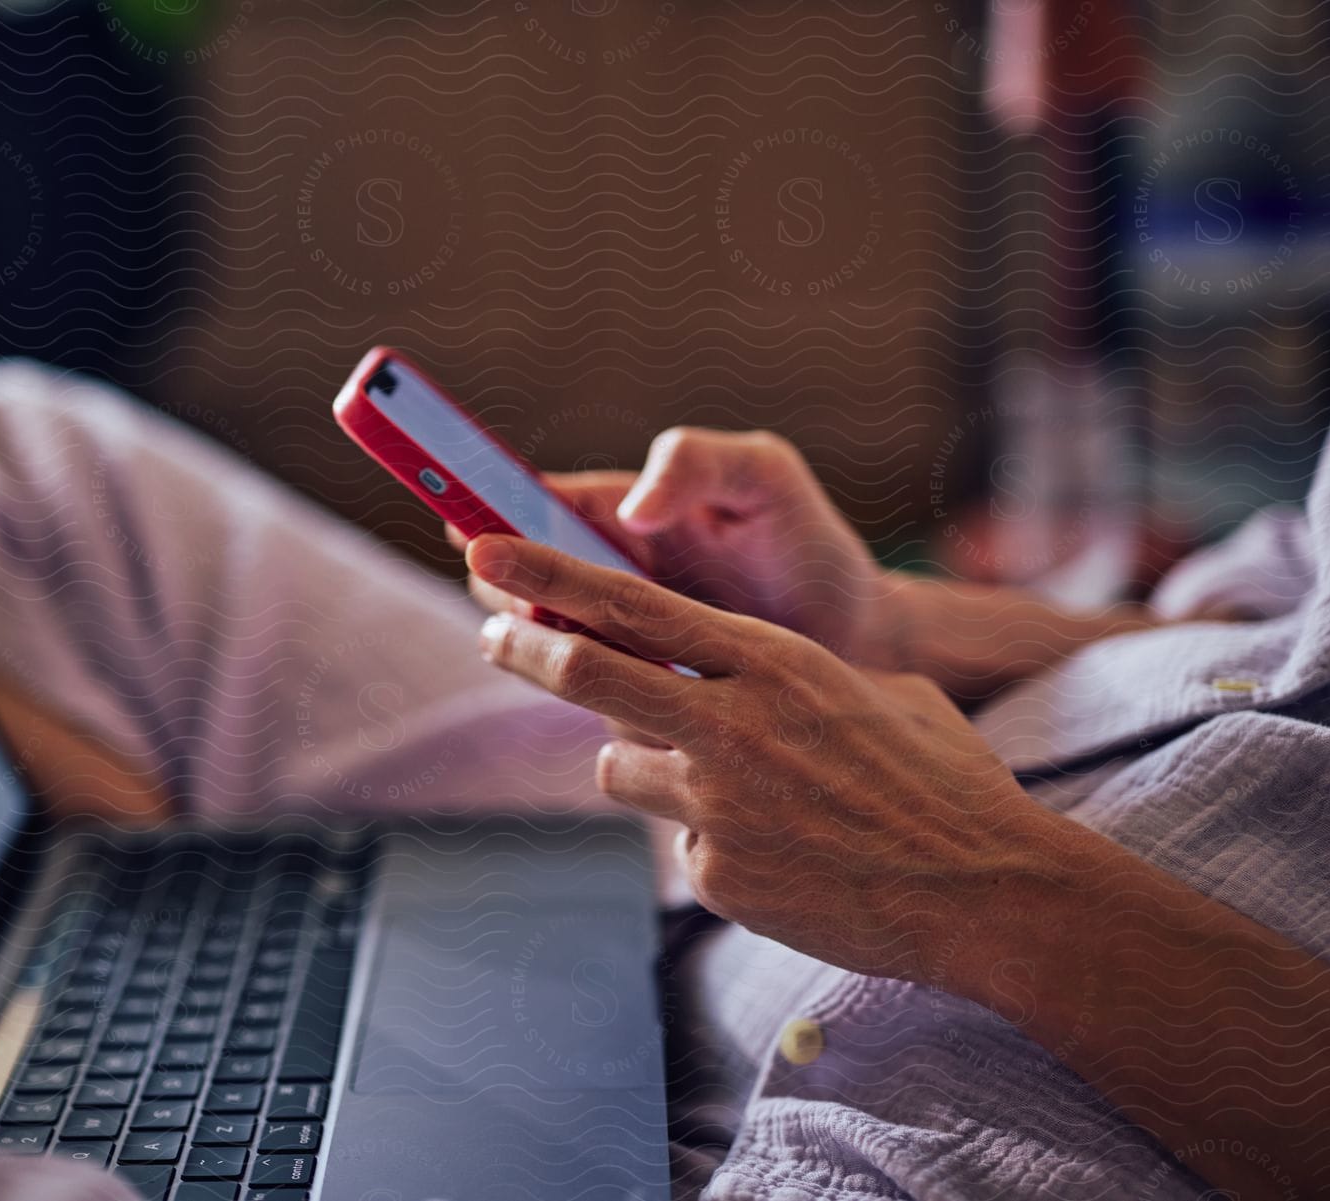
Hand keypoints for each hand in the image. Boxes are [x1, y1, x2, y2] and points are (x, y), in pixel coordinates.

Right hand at [454, 429, 892, 662]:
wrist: (863, 639)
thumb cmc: (809, 545)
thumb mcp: (764, 480)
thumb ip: (698, 464)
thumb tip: (631, 507)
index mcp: (624, 510)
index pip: (541, 502)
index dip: (495, 509)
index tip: (466, 523)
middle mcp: (610, 571)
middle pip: (526, 568)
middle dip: (504, 576)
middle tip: (512, 592)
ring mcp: (620, 633)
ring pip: (548, 630)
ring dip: (534, 633)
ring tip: (549, 636)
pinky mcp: (640, 687)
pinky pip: (589, 685)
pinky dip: (579, 684)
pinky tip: (592, 688)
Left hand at [466, 533, 1086, 985]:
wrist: (986, 891)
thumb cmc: (943, 780)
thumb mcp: (871, 692)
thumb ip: (784, 678)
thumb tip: (728, 674)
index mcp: (772, 660)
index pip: (630, 604)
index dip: (547, 575)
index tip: (487, 551)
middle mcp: (730, 723)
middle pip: (588, 673)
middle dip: (524, 647)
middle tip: (490, 631)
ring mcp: (717, 803)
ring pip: (621, 767)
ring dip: (642, 763)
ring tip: (721, 782)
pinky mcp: (716, 873)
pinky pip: (682, 843)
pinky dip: (713, 841)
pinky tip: (782, 856)